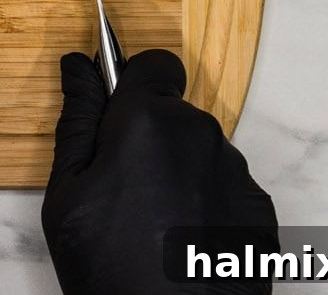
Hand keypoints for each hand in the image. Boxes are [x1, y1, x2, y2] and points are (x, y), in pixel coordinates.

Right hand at [41, 49, 277, 294]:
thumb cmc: (108, 265)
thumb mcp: (67, 191)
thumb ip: (77, 118)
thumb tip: (77, 65)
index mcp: (149, 122)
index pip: (154, 63)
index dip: (133, 83)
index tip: (116, 114)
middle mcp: (202, 135)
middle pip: (174, 113)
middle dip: (148, 137)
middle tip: (119, 190)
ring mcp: (237, 174)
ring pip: (198, 151)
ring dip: (176, 171)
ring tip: (151, 224)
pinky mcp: (260, 210)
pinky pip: (224, 185)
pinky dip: (204, 202)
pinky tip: (182, 240)